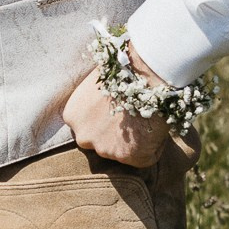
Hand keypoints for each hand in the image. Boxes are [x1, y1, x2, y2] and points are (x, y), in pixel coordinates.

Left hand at [60, 44, 169, 167]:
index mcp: (73, 116)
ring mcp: (105, 150)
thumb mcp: (97, 83)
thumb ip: (94, 102)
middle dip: (114, 136)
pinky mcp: (128, 157)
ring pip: (121, 152)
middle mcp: (84, 137)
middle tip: (133, 119)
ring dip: (133, 142)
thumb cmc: (123, 71)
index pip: (87, 127)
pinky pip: (144, 158)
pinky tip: (156, 128)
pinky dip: (152, 148)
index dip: (104, 120)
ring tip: (147, 120)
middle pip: (100, 143)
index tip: (117, 112)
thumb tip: (105, 104)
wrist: (146, 76)